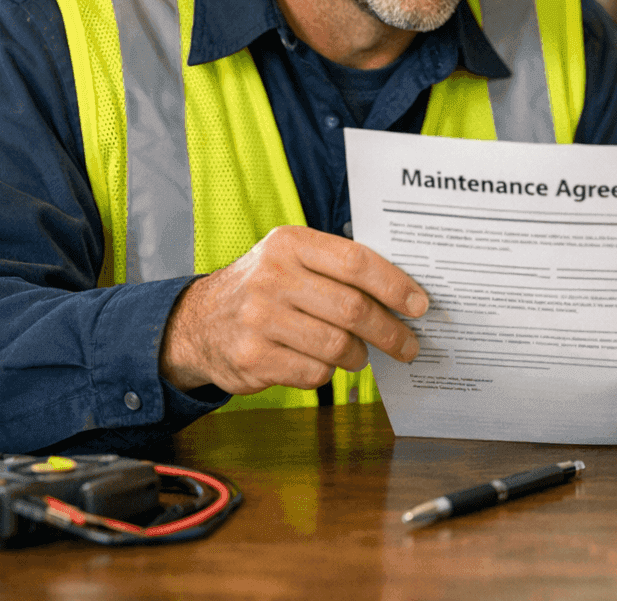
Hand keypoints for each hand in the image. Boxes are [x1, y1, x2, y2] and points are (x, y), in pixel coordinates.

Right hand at [159, 225, 428, 394]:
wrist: (197, 322)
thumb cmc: (264, 288)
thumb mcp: (291, 259)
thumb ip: (338, 267)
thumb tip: (405, 292)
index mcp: (289, 243)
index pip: (356, 261)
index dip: (395, 285)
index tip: (419, 305)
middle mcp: (272, 277)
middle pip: (352, 309)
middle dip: (390, 332)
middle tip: (408, 345)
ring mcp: (259, 319)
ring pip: (337, 346)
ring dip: (358, 355)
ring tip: (359, 354)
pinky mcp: (252, 358)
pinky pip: (313, 373)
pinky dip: (327, 372)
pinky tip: (321, 363)